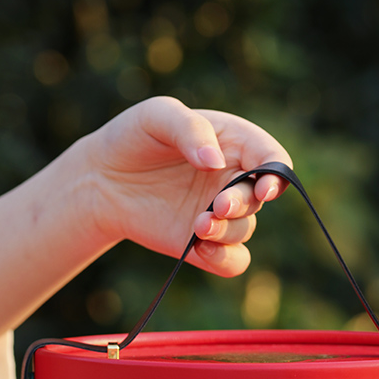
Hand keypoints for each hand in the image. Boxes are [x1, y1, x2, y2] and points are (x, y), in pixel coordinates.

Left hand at [81, 96, 292, 277]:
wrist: (102, 179)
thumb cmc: (133, 138)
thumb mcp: (157, 116)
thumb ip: (191, 129)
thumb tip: (216, 162)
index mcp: (234, 144)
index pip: (272, 159)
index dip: (276, 174)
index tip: (262, 187)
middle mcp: (233, 180)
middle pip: (260, 197)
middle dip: (243, 204)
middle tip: (217, 205)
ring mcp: (219, 215)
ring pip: (244, 230)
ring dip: (227, 231)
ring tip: (197, 226)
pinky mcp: (203, 245)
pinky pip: (232, 262)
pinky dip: (226, 260)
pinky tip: (202, 249)